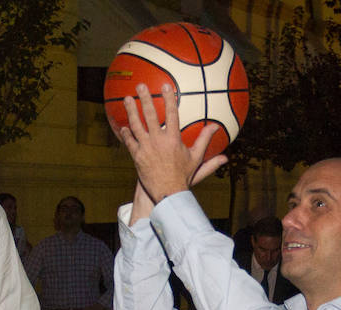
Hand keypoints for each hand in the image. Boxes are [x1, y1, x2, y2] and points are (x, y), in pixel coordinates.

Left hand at [109, 83, 226, 202]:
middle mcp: (158, 141)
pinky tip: (123, 126)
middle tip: (141, 86)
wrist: (168, 193)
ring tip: (126, 99)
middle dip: (145, 99)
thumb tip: (216, 127)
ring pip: (136, 126)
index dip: (169, 99)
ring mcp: (146, 148)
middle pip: (150, 115)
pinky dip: (126, 133)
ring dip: (131, 111)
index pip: (172, 114)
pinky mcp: (137, 156)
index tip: (166, 86)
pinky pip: (129, 142)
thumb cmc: (183, 176)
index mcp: (173, 139)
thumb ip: (205, 141)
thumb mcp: (196, 158)